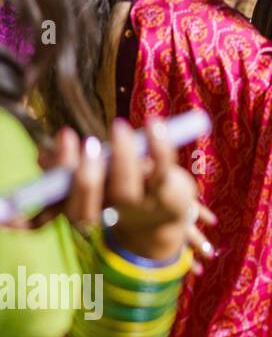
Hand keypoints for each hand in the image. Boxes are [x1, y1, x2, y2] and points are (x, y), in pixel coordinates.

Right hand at [57, 120, 215, 267]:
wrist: (165, 209)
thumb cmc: (117, 186)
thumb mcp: (90, 179)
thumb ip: (63, 170)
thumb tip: (41, 155)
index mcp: (82, 208)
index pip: (59, 206)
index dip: (47, 191)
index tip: (47, 153)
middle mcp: (107, 213)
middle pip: (86, 209)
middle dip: (83, 178)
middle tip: (87, 142)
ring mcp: (137, 205)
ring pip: (125, 189)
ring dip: (120, 156)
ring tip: (118, 126)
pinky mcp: (166, 190)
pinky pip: (162, 169)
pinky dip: (158, 145)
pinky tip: (153, 124)